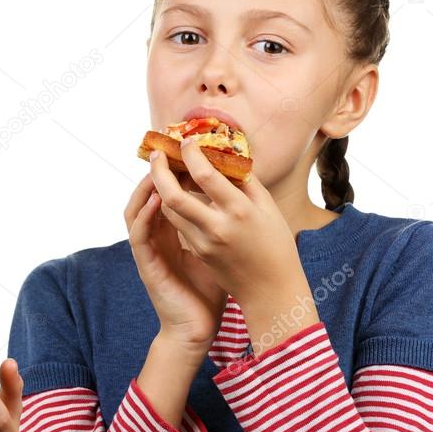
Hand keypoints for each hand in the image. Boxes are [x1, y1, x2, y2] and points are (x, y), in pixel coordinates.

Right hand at [125, 157, 227, 355]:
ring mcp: (148, 250)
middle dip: (154, 172)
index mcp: (172, 233)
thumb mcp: (217, 250)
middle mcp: (156, 237)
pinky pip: (139, 233)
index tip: (185, 150)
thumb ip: (218, 225)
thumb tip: (242, 197)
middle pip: (147, 196)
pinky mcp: (146, 263)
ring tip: (156, 168)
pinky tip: (156, 200)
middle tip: (165, 149)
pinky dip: (144, 215)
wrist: (198, 328)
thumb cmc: (211, 291)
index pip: (166, 195)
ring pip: (135, 210)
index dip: (172, 173)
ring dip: (144, 188)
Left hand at [147, 137, 308, 313]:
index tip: (186, 140)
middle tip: (156, 153)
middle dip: (159, 170)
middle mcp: (217, 226)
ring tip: (164, 169)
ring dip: (162, 187)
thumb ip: (246, 183)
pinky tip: (176, 192)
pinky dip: (174, 205)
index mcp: (239, 211)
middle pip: (173, 195)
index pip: (205, 176)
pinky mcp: (198, 252)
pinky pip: (179, 223)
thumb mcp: (268, 209)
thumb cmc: (276, 246)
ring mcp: (204, 242)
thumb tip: (227, 157)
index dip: (191, 154)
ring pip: (170, 210)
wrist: (271, 291)